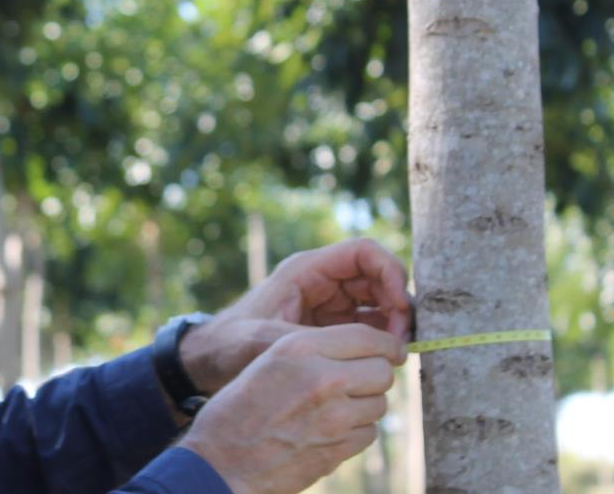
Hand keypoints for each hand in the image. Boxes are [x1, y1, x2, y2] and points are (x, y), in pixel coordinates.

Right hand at [179, 324, 404, 493]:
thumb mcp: (269, 360)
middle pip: (382, 371)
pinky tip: (332, 429)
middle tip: (357, 380)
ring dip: (365, 404)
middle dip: (375, 374)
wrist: (220, 463)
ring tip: (335, 407)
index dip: (385, 344)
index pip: (367, 337)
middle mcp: (322, 378)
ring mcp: (334, 417)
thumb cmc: (240, 408)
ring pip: (379, 403)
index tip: (389, 351)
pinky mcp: (338, 450)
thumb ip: (316, 350)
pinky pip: (369, 433)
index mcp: (300, 347)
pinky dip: (358, 430)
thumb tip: (367, 351)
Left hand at [180, 238, 410, 393]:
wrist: (209, 361)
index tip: (401, 306)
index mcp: (307, 270)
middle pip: (377, 276)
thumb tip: (359, 348)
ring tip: (398, 353)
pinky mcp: (331, 328)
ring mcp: (329, 304)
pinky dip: (382, 338)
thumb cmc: (230, 344)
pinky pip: (368, 324)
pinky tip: (386, 360)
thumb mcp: (264, 340)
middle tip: (404, 338)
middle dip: (397, 302)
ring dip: (394, 322)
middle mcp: (322, 281)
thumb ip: (308, 339)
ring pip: (378, 301)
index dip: (390, 271)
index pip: (364, 252)